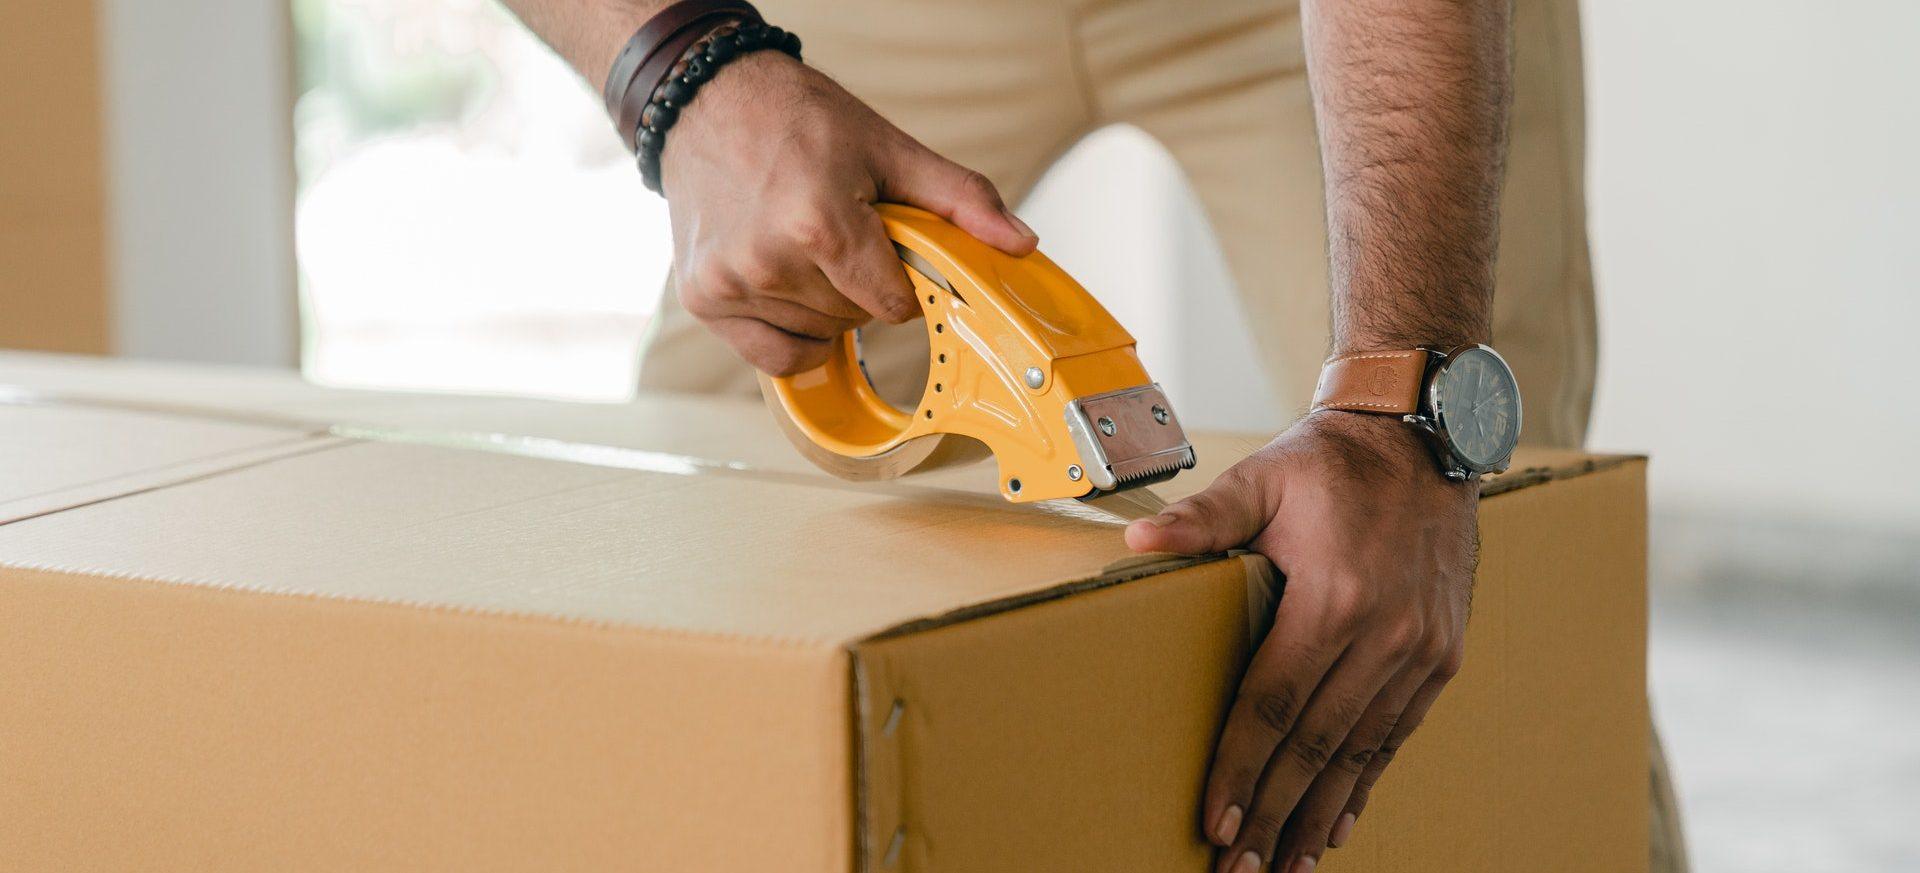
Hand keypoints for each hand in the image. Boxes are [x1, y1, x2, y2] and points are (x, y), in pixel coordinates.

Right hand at [658, 52, 1036, 374]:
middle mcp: (769, 261)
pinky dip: (791, 335)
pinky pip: (772, 357)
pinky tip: (787, 289)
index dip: (901, 282)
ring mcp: (730, 283)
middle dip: (862, 287)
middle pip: (855, 320)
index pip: (893, 304)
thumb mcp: (890, 149)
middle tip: (840, 233)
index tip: (886, 248)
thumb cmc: (798, 119)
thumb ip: (960, 200)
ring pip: (817, 336)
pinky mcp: (704, 298)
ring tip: (804, 245)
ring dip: (824, 305)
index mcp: (819, 223)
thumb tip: (1020, 243)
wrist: (708, 100)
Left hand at [1125, 410, 1476, 872]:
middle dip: (1272, 813)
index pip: (1274, 704)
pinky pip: (1397, 735)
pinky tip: (1337, 823)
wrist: (1425, 435)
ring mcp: (1421, 650)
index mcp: (1337, 596)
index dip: (1240, 768)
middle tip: (1238, 868)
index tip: (1214, 821)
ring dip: (1319, 815)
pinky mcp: (1442, 655)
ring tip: (1284, 865)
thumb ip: (1205, 517)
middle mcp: (1386, 634)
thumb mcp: (1264, 477)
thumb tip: (1140, 544)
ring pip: (1360, 752)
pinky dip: (1366, 783)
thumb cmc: (1332, 460)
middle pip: (1316, 745)